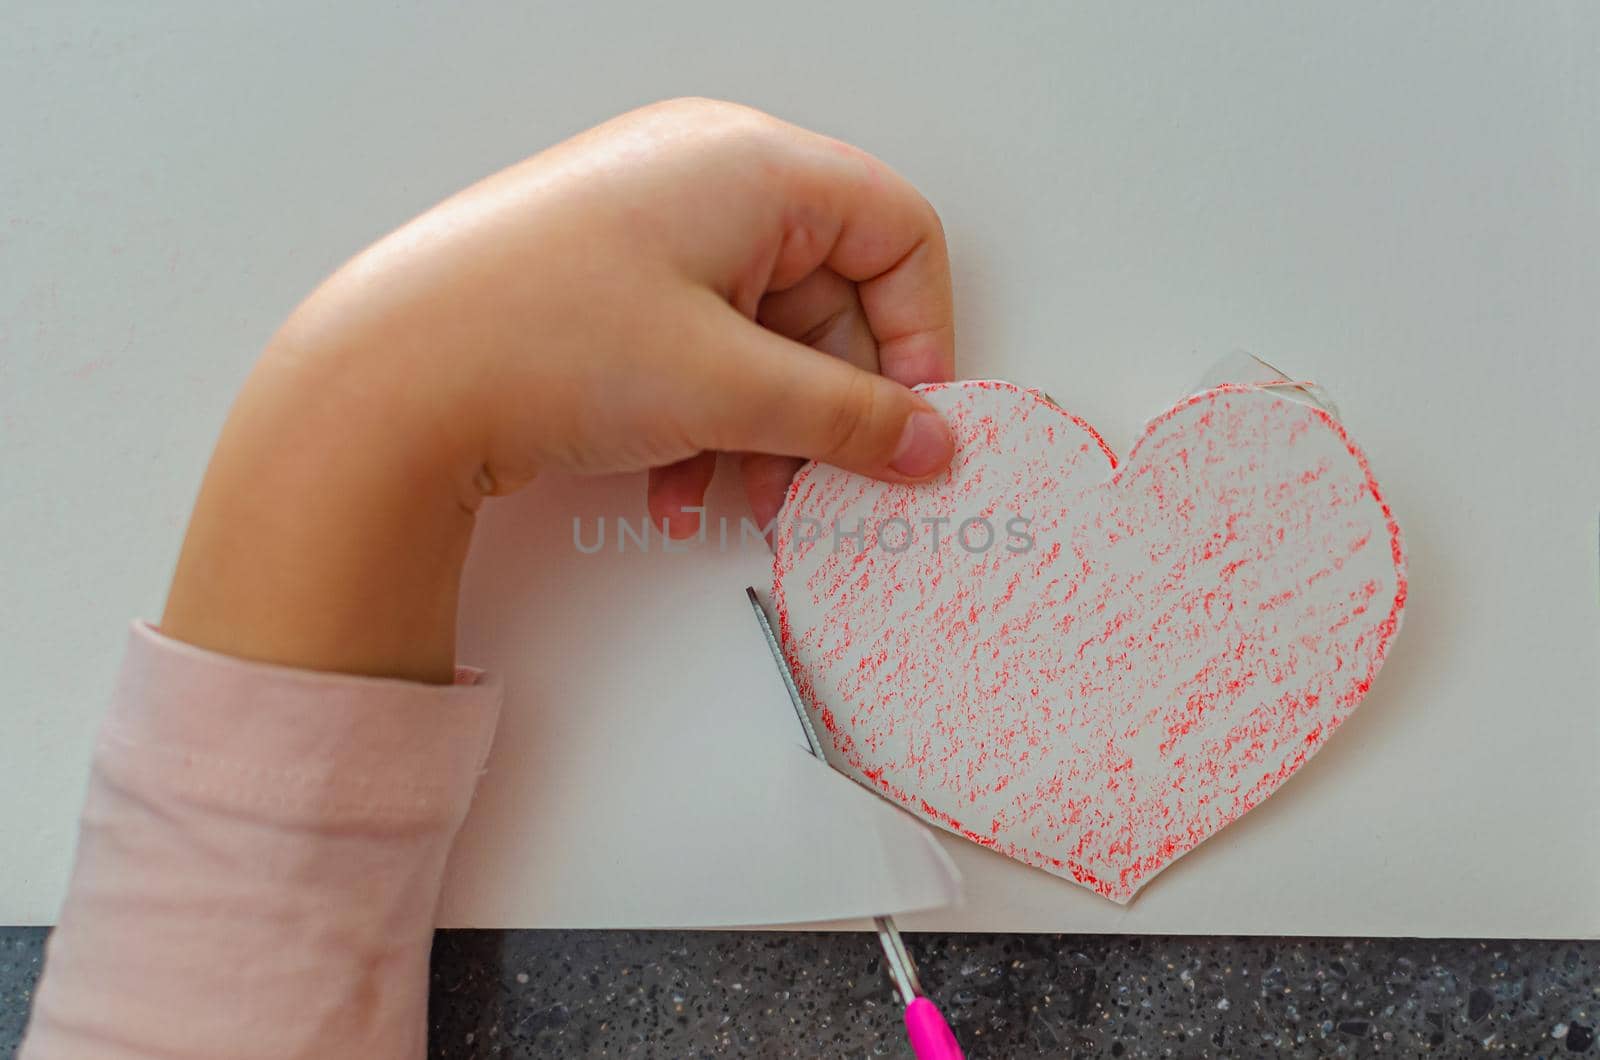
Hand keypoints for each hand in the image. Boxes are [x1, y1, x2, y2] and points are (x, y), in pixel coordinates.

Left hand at [161, 98, 955, 681]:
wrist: (384, 381)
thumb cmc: (542, 341)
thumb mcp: (728, 388)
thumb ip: (850, 419)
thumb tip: (929, 442)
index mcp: (752, 165)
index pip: (896, 230)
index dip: (919, 332)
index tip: (912, 422)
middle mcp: (706, 182)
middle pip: (828, 295)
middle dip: (827, 405)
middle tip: (824, 486)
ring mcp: (654, 234)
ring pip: (762, 338)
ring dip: (764, 431)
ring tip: (739, 498)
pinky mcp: (612, 288)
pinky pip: (699, 352)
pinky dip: (705, 424)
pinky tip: (678, 490)